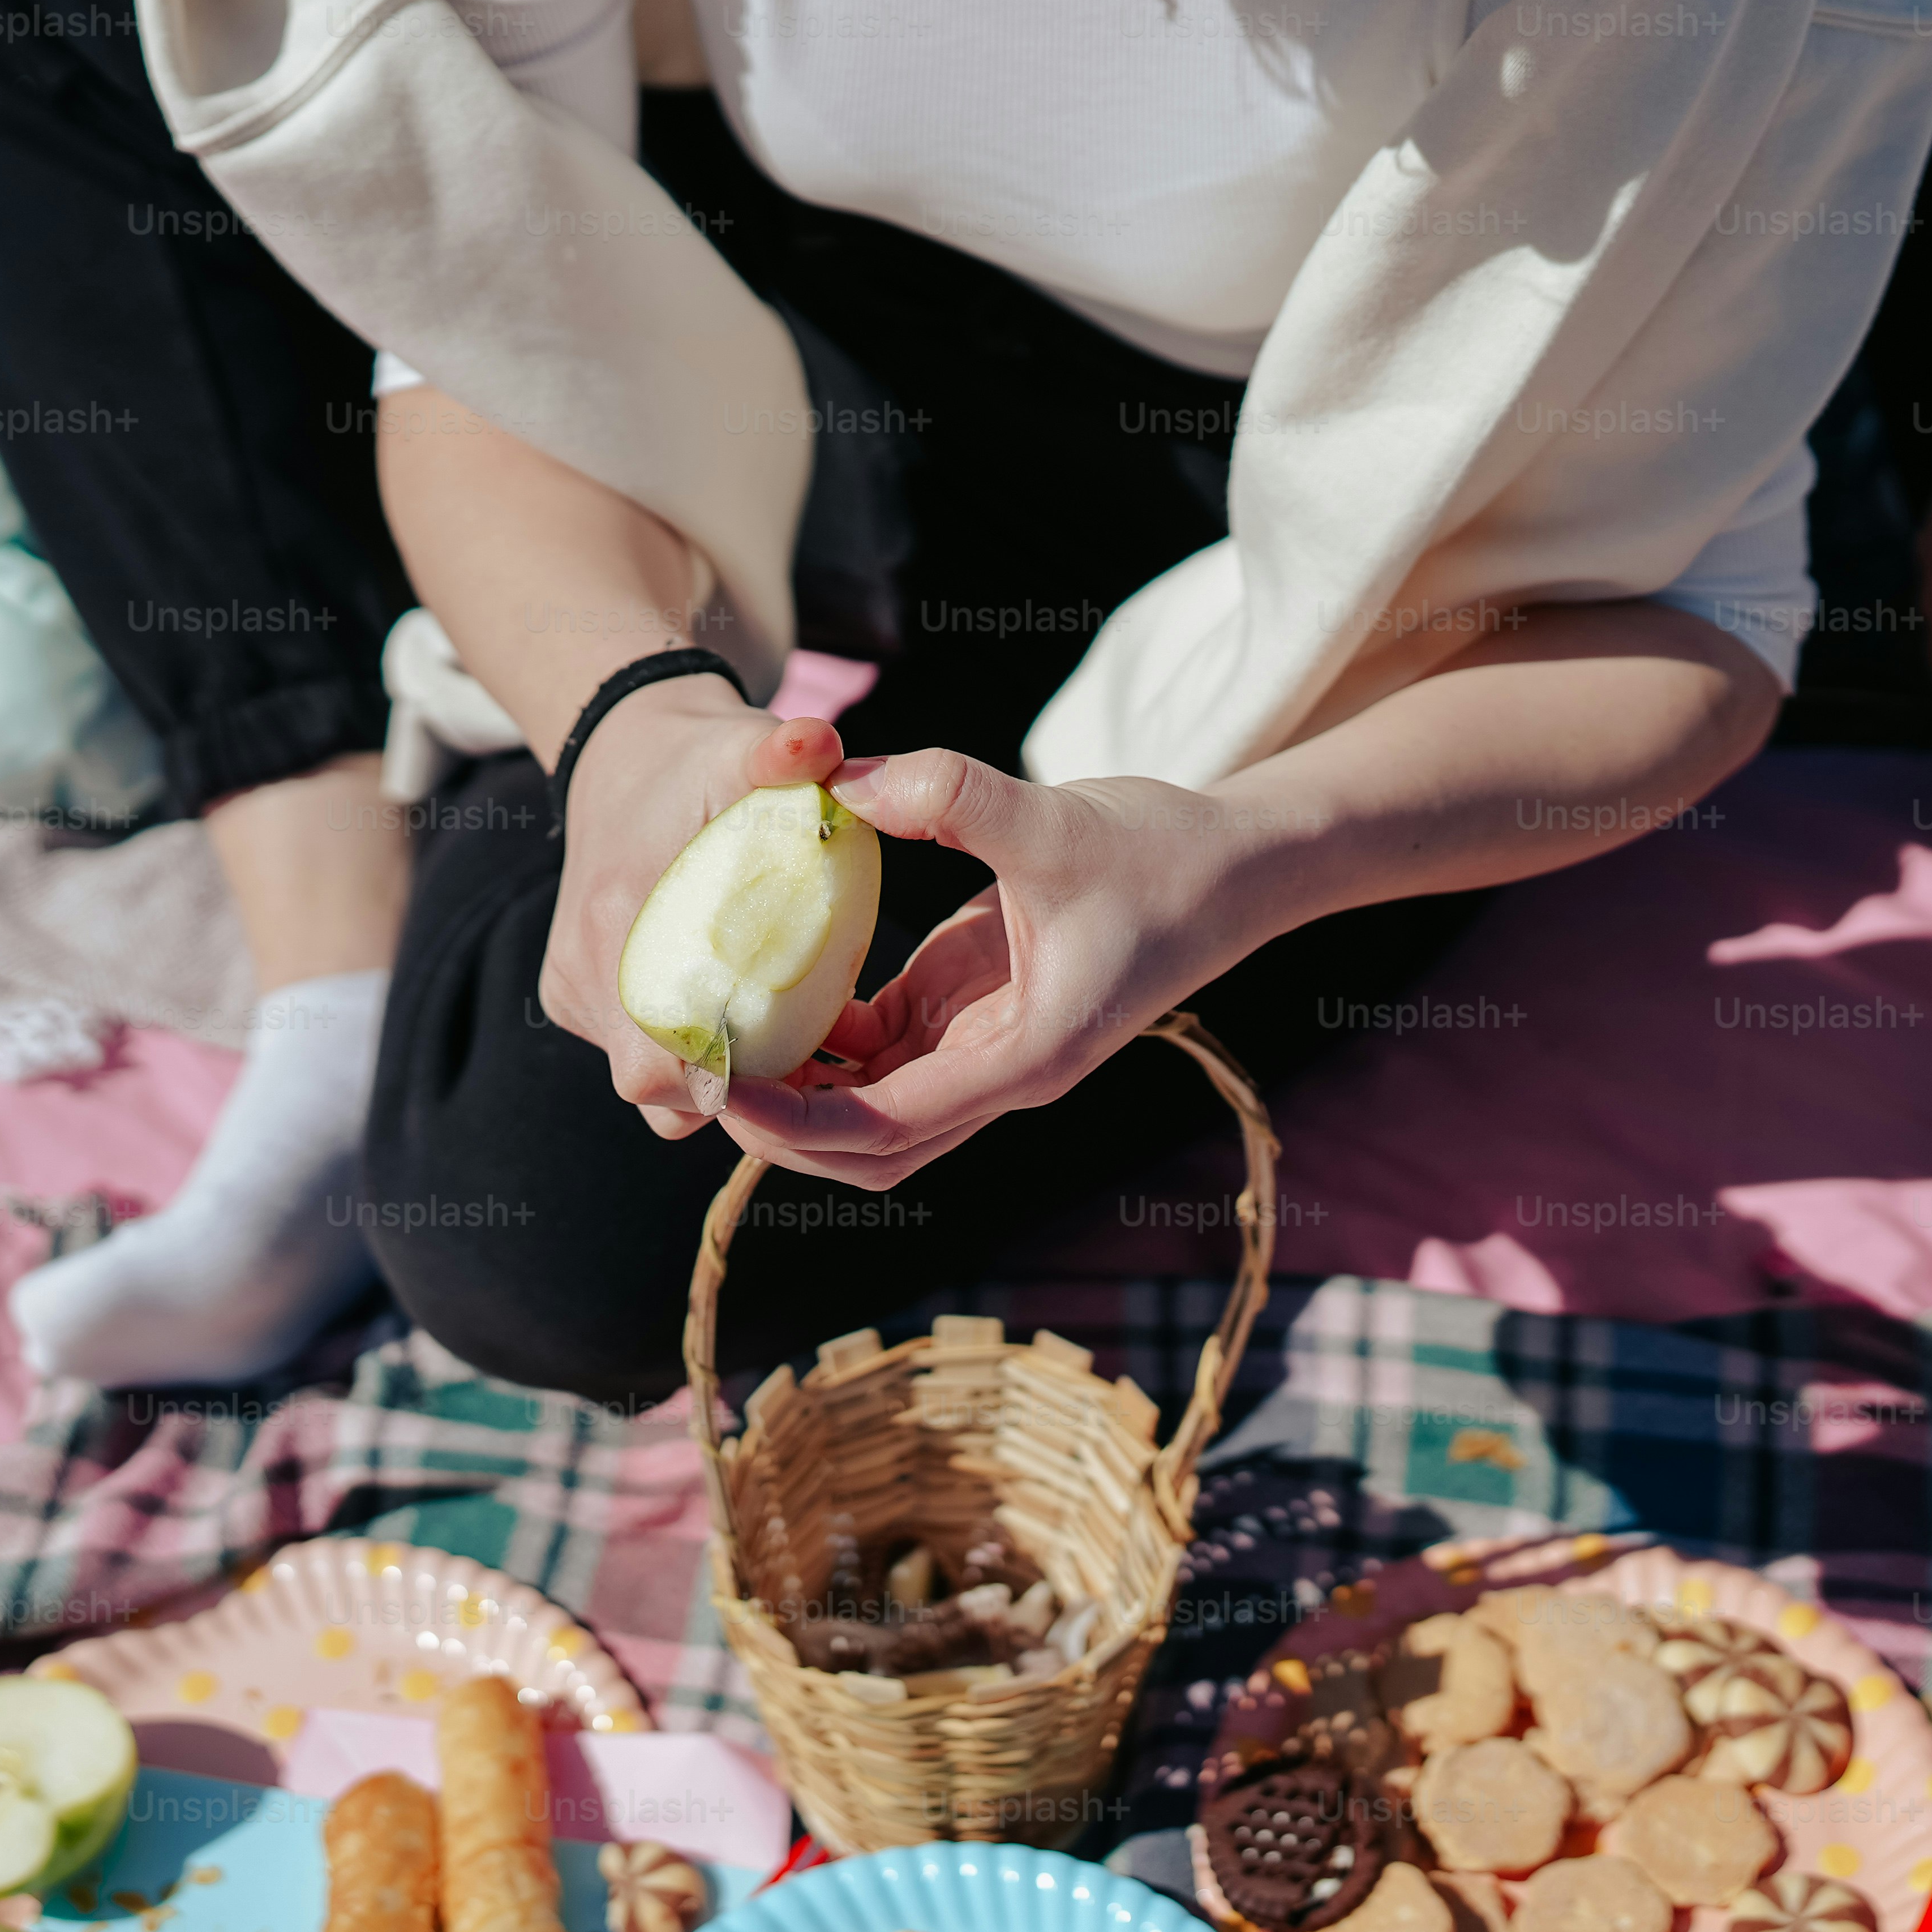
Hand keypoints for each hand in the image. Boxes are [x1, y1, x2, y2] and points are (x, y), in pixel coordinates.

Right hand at [540, 677, 844, 1140]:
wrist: (623, 760)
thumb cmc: (699, 764)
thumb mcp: (741, 747)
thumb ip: (783, 750)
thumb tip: (819, 744)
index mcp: (617, 919)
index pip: (653, 1064)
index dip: (718, 1081)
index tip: (785, 1062)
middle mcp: (584, 969)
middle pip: (654, 1089)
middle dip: (726, 1084)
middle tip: (795, 1052)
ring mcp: (575, 988)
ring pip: (647, 1079)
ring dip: (706, 1066)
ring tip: (770, 1028)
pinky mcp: (576, 993)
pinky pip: (633, 1045)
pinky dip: (682, 1039)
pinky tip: (729, 1001)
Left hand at [714, 751, 1264, 1190]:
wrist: (1235, 866)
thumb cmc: (1162, 855)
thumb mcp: (1057, 818)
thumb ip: (953, 795)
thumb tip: (844, 782)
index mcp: (1022, 1058)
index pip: (884, 1128)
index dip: (793, 1120)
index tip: (718, 1083)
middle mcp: (997, 1072)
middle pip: (865, 1149)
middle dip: (779, 1127)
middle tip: (696, 1070)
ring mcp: (982, 1046)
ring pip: (866, 1107)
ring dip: (795, 1085)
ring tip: (716, 1031)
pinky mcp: (970, 1008)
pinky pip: (877, 1047)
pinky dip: (823, 1032)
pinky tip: (773, 978)